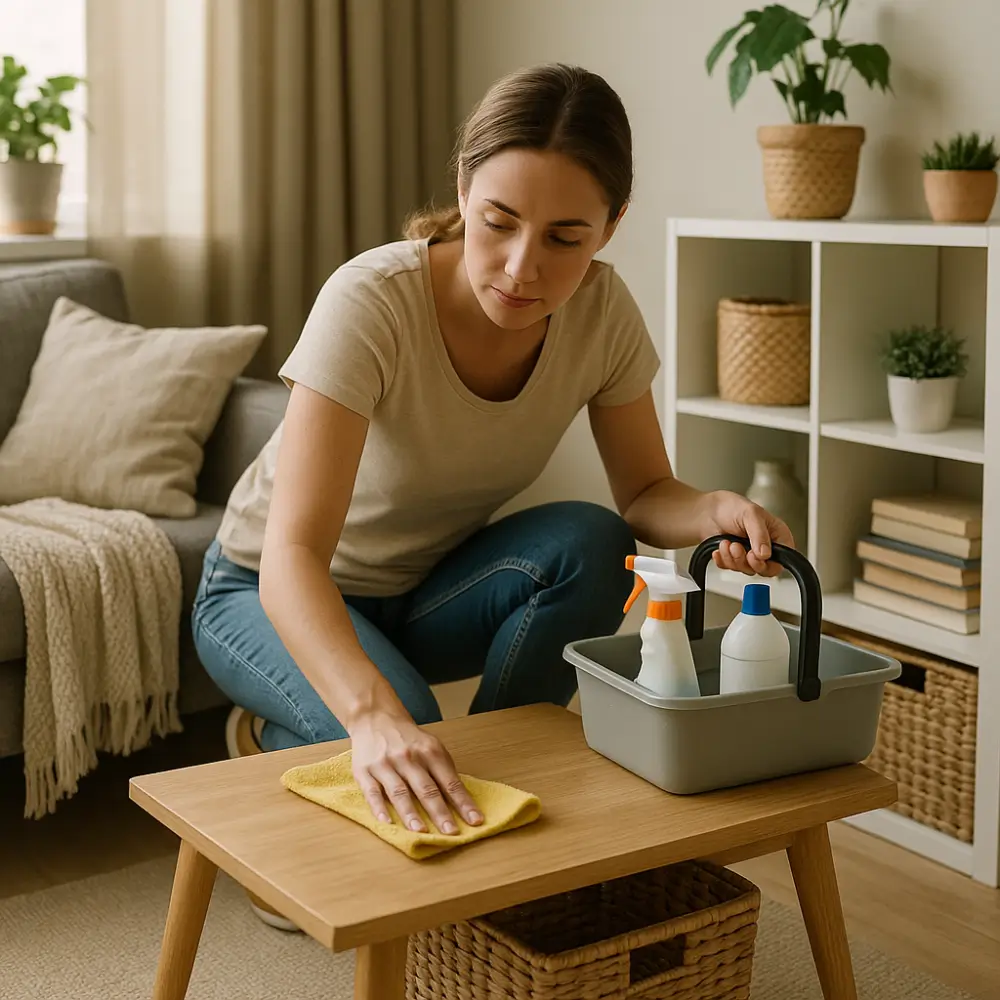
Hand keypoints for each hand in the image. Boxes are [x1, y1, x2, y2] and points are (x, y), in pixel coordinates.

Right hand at [349, 709, 482, 834]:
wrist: (375, 718)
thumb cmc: (408, 739)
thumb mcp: (431, 747)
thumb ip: (442, 771)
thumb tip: (460, 802)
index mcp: (430, 751)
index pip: (450, 782)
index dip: (463, 802)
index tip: (475, 821)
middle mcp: (408, 757)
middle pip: (426, 788)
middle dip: (440, 812)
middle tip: (451, 833)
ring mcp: (385, 764)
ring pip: (400, 792)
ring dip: (411, 813)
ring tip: (421, 832)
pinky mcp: (364, 771)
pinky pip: (372, 792)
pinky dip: (379, 808)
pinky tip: (387, 822)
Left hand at [702, 490, 795, 576]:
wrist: (709, 509)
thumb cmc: (733, 506)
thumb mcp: (751, 515)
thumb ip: (760, 535)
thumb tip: (765, 554)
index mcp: (777, 536)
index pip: (781, 561)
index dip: (768, 564)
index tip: (753, 555)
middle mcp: (765, 547)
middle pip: (763, 570)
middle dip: (746, 561)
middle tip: (737, 547)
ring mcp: (749, 554)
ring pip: (745, 570)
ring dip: (733, 558)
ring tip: (727, 543)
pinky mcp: (734, 559)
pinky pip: (730, 568)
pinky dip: (723, 560)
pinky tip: (720, 548)